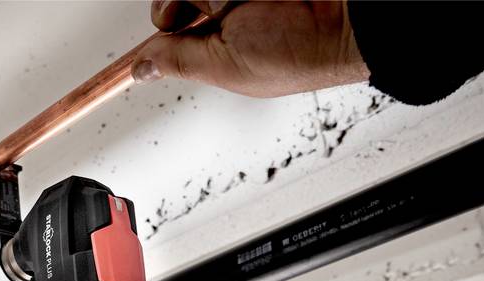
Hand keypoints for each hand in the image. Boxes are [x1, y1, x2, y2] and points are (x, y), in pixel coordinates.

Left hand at [133, 0, 368, 97]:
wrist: (341, 22)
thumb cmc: (297, 54)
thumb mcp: (224, 65)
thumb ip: (180, 60)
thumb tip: (142, 71)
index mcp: (214, 42)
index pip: (167, 22)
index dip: (165, 19)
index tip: (169, 20)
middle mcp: (224, 9)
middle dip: (185, 1)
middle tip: (216, 10)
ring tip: (241, 1)